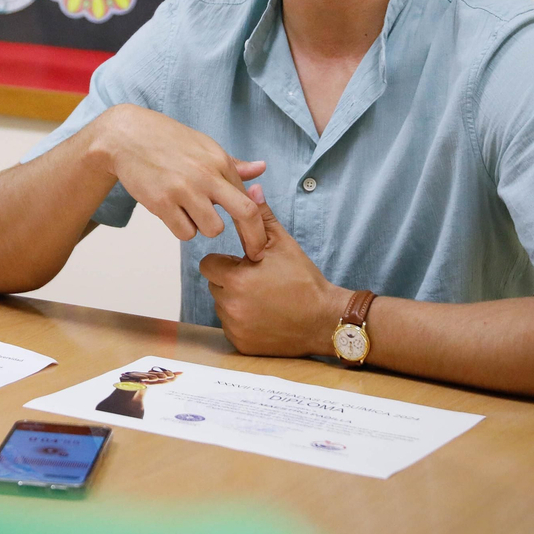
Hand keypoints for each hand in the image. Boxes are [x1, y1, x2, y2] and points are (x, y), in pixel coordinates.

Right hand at [96, 104, 267, 259]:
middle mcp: (206, 175)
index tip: (257, 239)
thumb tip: (261, 168)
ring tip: (190, 211)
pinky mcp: (162, 203)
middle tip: (252, 252)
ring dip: (204, 227)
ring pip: (212, 229)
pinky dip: (182, 228)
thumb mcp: (204, 145)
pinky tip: (173, 212)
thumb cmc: (167, 140)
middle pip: (245, 214)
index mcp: (219, 161)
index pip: (250, 198)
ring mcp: (184, 190)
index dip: (257, 223)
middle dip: (252, 238)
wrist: (127, 136)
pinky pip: (185, 232)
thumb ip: (233, 163)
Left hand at [199, 186, 350, 357]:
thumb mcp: (283, 244)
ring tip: (264, 298)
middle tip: (258, 280)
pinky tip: (265, 316)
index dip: (225, 262)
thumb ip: (261, 217)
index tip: (244, 263)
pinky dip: (243, 322)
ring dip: (235, 301)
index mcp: (235, 279)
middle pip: (214, 285)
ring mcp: (235, 328)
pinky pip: (231, 327)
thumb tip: (251, 188)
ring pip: (221, 306)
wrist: (325, 320)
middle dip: (230, 280)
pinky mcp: (241, 344)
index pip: (208, 264)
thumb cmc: (303, 280)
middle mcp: (230, 306)